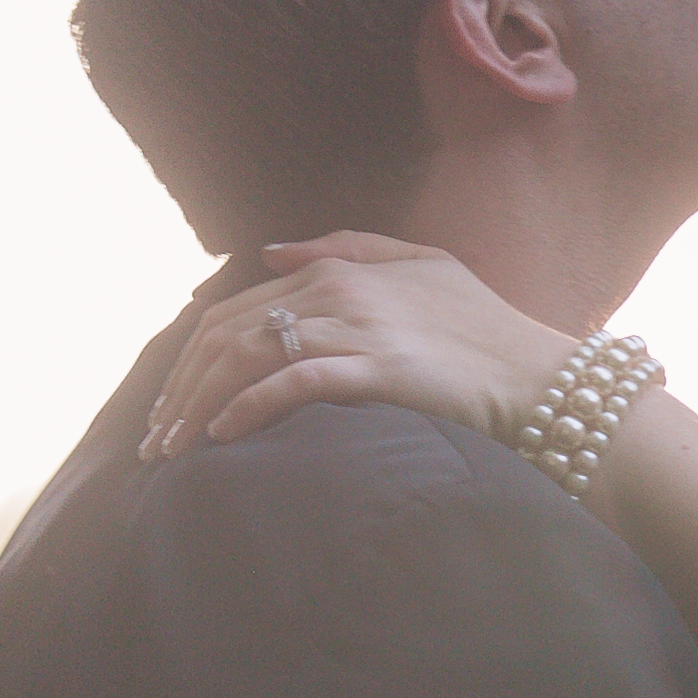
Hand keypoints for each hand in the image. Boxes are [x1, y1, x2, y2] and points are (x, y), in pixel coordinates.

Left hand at [141, 234, 581, 460]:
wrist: (543, 378)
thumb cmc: (487, 330)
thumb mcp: (423, 265)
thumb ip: (347, 247)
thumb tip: (270, 253)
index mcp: (343, 268)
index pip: (237, 309)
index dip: (191, 358)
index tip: (170, 405)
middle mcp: (342, 290)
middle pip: (228, 333)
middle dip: (179, 389)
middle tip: (155, 440)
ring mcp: (360, 328)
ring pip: (249, 356)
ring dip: (198, 405)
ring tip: (173, 450)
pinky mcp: (380, 369)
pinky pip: (293, 383)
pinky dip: (248, 408)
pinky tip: (223, 436)